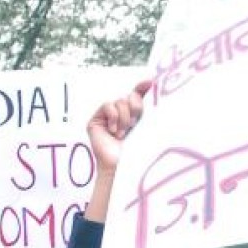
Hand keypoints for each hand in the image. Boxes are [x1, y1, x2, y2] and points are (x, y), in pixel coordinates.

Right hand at [84, 81, 151, 221]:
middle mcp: (118, 114)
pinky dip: (113, 118)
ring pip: (119, 101)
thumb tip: (151, 82)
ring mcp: (105, 117)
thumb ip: (145, 107)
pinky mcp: (95, 120)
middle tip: (134, 125)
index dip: (142, 87)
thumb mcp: (144, 126)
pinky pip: (107, 106)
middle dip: (135, 109)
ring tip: (123, 133)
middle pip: (129, 97)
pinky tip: (113, 131)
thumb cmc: (134, 150)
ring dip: (125, 118)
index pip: (136, 95)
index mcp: (131, 115)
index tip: (151, 81)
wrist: (120, 166)